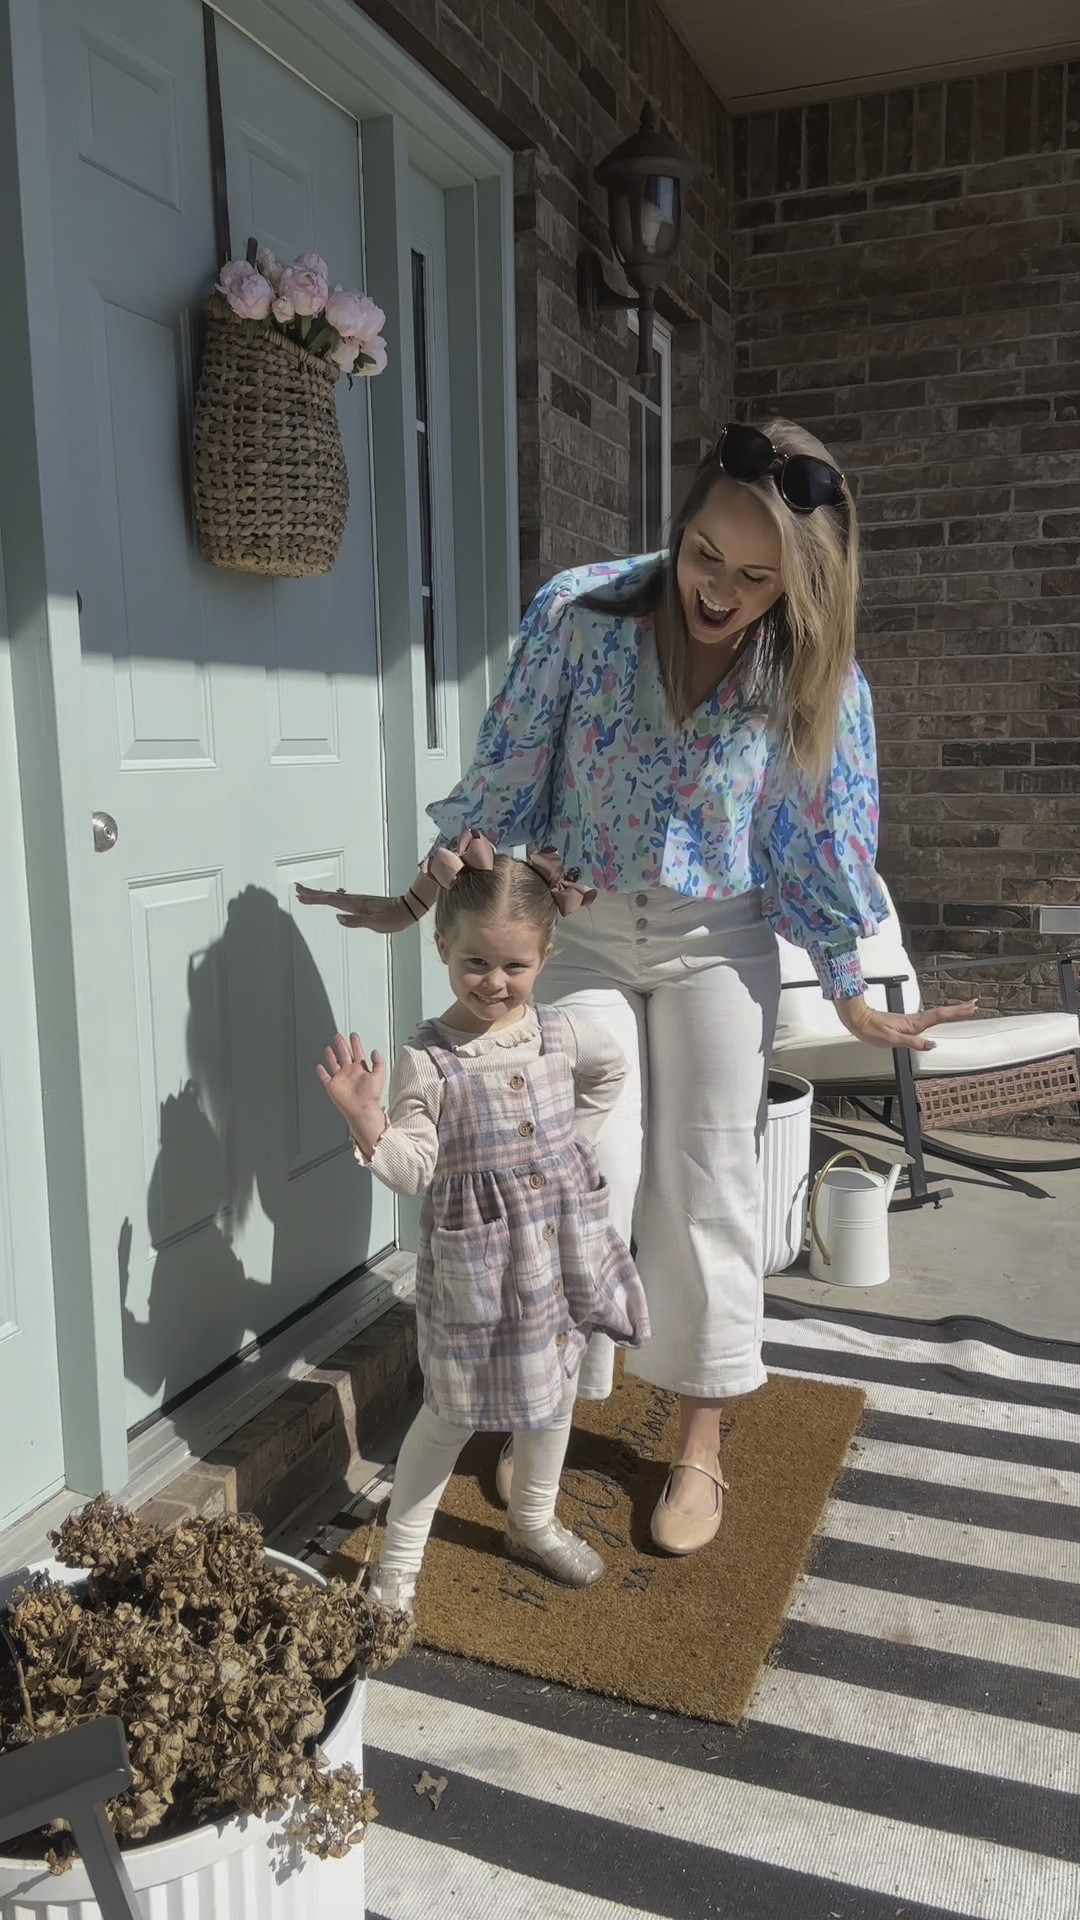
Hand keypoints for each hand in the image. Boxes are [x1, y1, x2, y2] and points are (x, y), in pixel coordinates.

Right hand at [294, 884, 414, 932]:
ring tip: (307, 894)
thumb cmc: (394, 918)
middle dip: (312, 893)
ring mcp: (358, 901)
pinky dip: (330, 898)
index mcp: (356, 905)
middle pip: (328, 896)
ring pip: (333, 897)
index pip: (330, 901)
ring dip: (319, 895)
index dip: (315, 898)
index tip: (301, 895)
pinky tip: (328, 900)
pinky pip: (340, 900)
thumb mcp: (377, 924)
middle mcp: (355, 901)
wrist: (408, 909)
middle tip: (297, 890)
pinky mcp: (361, 904)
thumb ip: (357, 921)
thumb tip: (338, 917)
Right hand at [317, 1032, 386, 1147]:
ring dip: (331, 1056)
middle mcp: (350, 1072)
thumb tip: (375, 1051)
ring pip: (334, 1063)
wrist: (362, 1108)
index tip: (353, 1035)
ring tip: (329, 1048)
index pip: (357, 1052)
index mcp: (360, 1068)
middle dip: (341, 1045)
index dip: (355, 1043)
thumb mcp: (379, 1075)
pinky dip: (321, 1072)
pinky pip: (325, 1077)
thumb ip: (378, 1062)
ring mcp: (340, 1078)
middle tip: (338, 1036)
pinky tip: (319, 1067)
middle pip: (344, 1054)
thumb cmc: (371, 1095)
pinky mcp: (332, 1086)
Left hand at [834, 994, 976, 1053]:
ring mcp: (911, 1021)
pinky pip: (928, 1019)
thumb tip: (931, 1045)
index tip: (970, 1007)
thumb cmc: (871, 1029)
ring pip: (935, 1015)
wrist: (858, 1019)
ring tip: (964, 1010)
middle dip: (958, 1010)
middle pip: (941, 1014)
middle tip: (974, 1005)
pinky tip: (941, 1019)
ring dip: (951, 1012)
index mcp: (913, 1024)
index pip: (939, 1017)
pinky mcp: (907, 1023)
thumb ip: (912, 1042)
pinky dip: (938, 1017)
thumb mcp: (891, 1040)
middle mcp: (914, 1020)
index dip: (955, 1012)